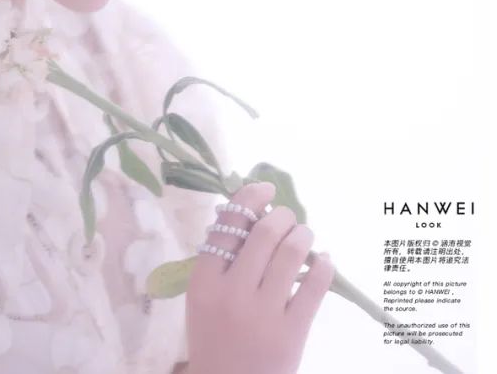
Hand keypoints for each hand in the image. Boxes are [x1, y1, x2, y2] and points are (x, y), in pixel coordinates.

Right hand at [184, 181, 335, 373]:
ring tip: (305, 235)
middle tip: (287, 218)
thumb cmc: (213, 337)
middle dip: (282, 216)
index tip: (265, 189)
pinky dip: (324, 265)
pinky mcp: (292, 331)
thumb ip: (220, 262)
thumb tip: (249, 215)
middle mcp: (232, 292)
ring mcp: (263, 312)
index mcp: (204, 281)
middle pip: (263, 233)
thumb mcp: (203, 298)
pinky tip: (324, 260)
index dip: (249, 198)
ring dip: (303, 234)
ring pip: (292, 253)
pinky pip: (314, 286)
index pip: (227, 225)